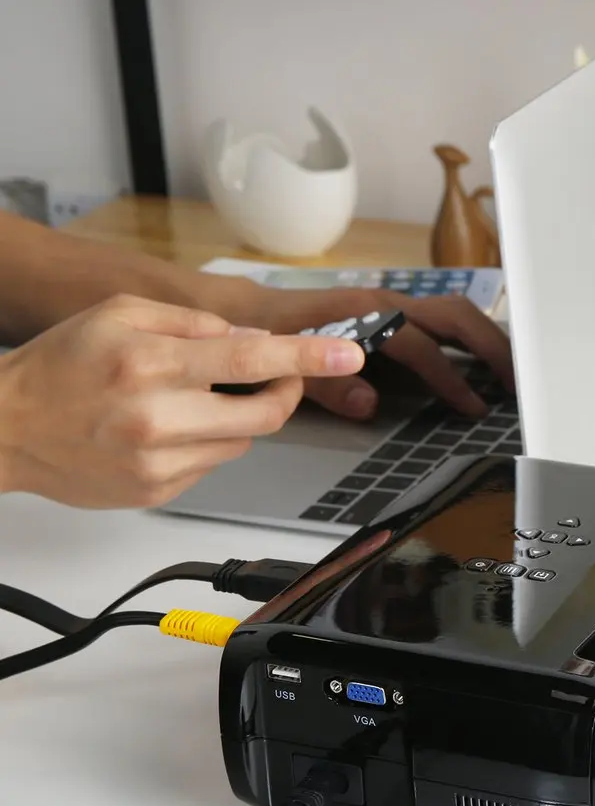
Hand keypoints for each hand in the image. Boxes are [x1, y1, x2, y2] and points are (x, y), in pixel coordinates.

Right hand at [0, 294, 364, 507]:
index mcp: (151, 363)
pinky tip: (168, 430)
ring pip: (241, 441)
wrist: (6, 428)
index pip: (250, 359)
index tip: (349, 355)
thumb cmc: (59, 366)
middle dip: (285, 394)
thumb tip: (248, 338)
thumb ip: (190, 321)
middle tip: (279, 379)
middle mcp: (159, 417)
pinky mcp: (158, 491)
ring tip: (192, 401)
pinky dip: (208, 442)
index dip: (308, 358)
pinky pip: (212, 465)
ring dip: (238, 418)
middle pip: (265, 415)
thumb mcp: (118, 314)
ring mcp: (160, 462)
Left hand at [250, 286, 512, 420]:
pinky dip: (471, 338)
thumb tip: (371, 404)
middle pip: (456, 317)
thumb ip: (326, 388)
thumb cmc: (271, 341)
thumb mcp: (288, 368)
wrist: (254, 314)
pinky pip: (444, 320)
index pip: (421, 348)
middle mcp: (387, 303)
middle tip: (518, 384)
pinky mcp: (397, 313)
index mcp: (365, 315)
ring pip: (456, 313)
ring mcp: (395, 305)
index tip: (475, 409)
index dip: (450, 380)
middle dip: (492, 348)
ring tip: (514, 374)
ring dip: (488, 340)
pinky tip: (485, 362)